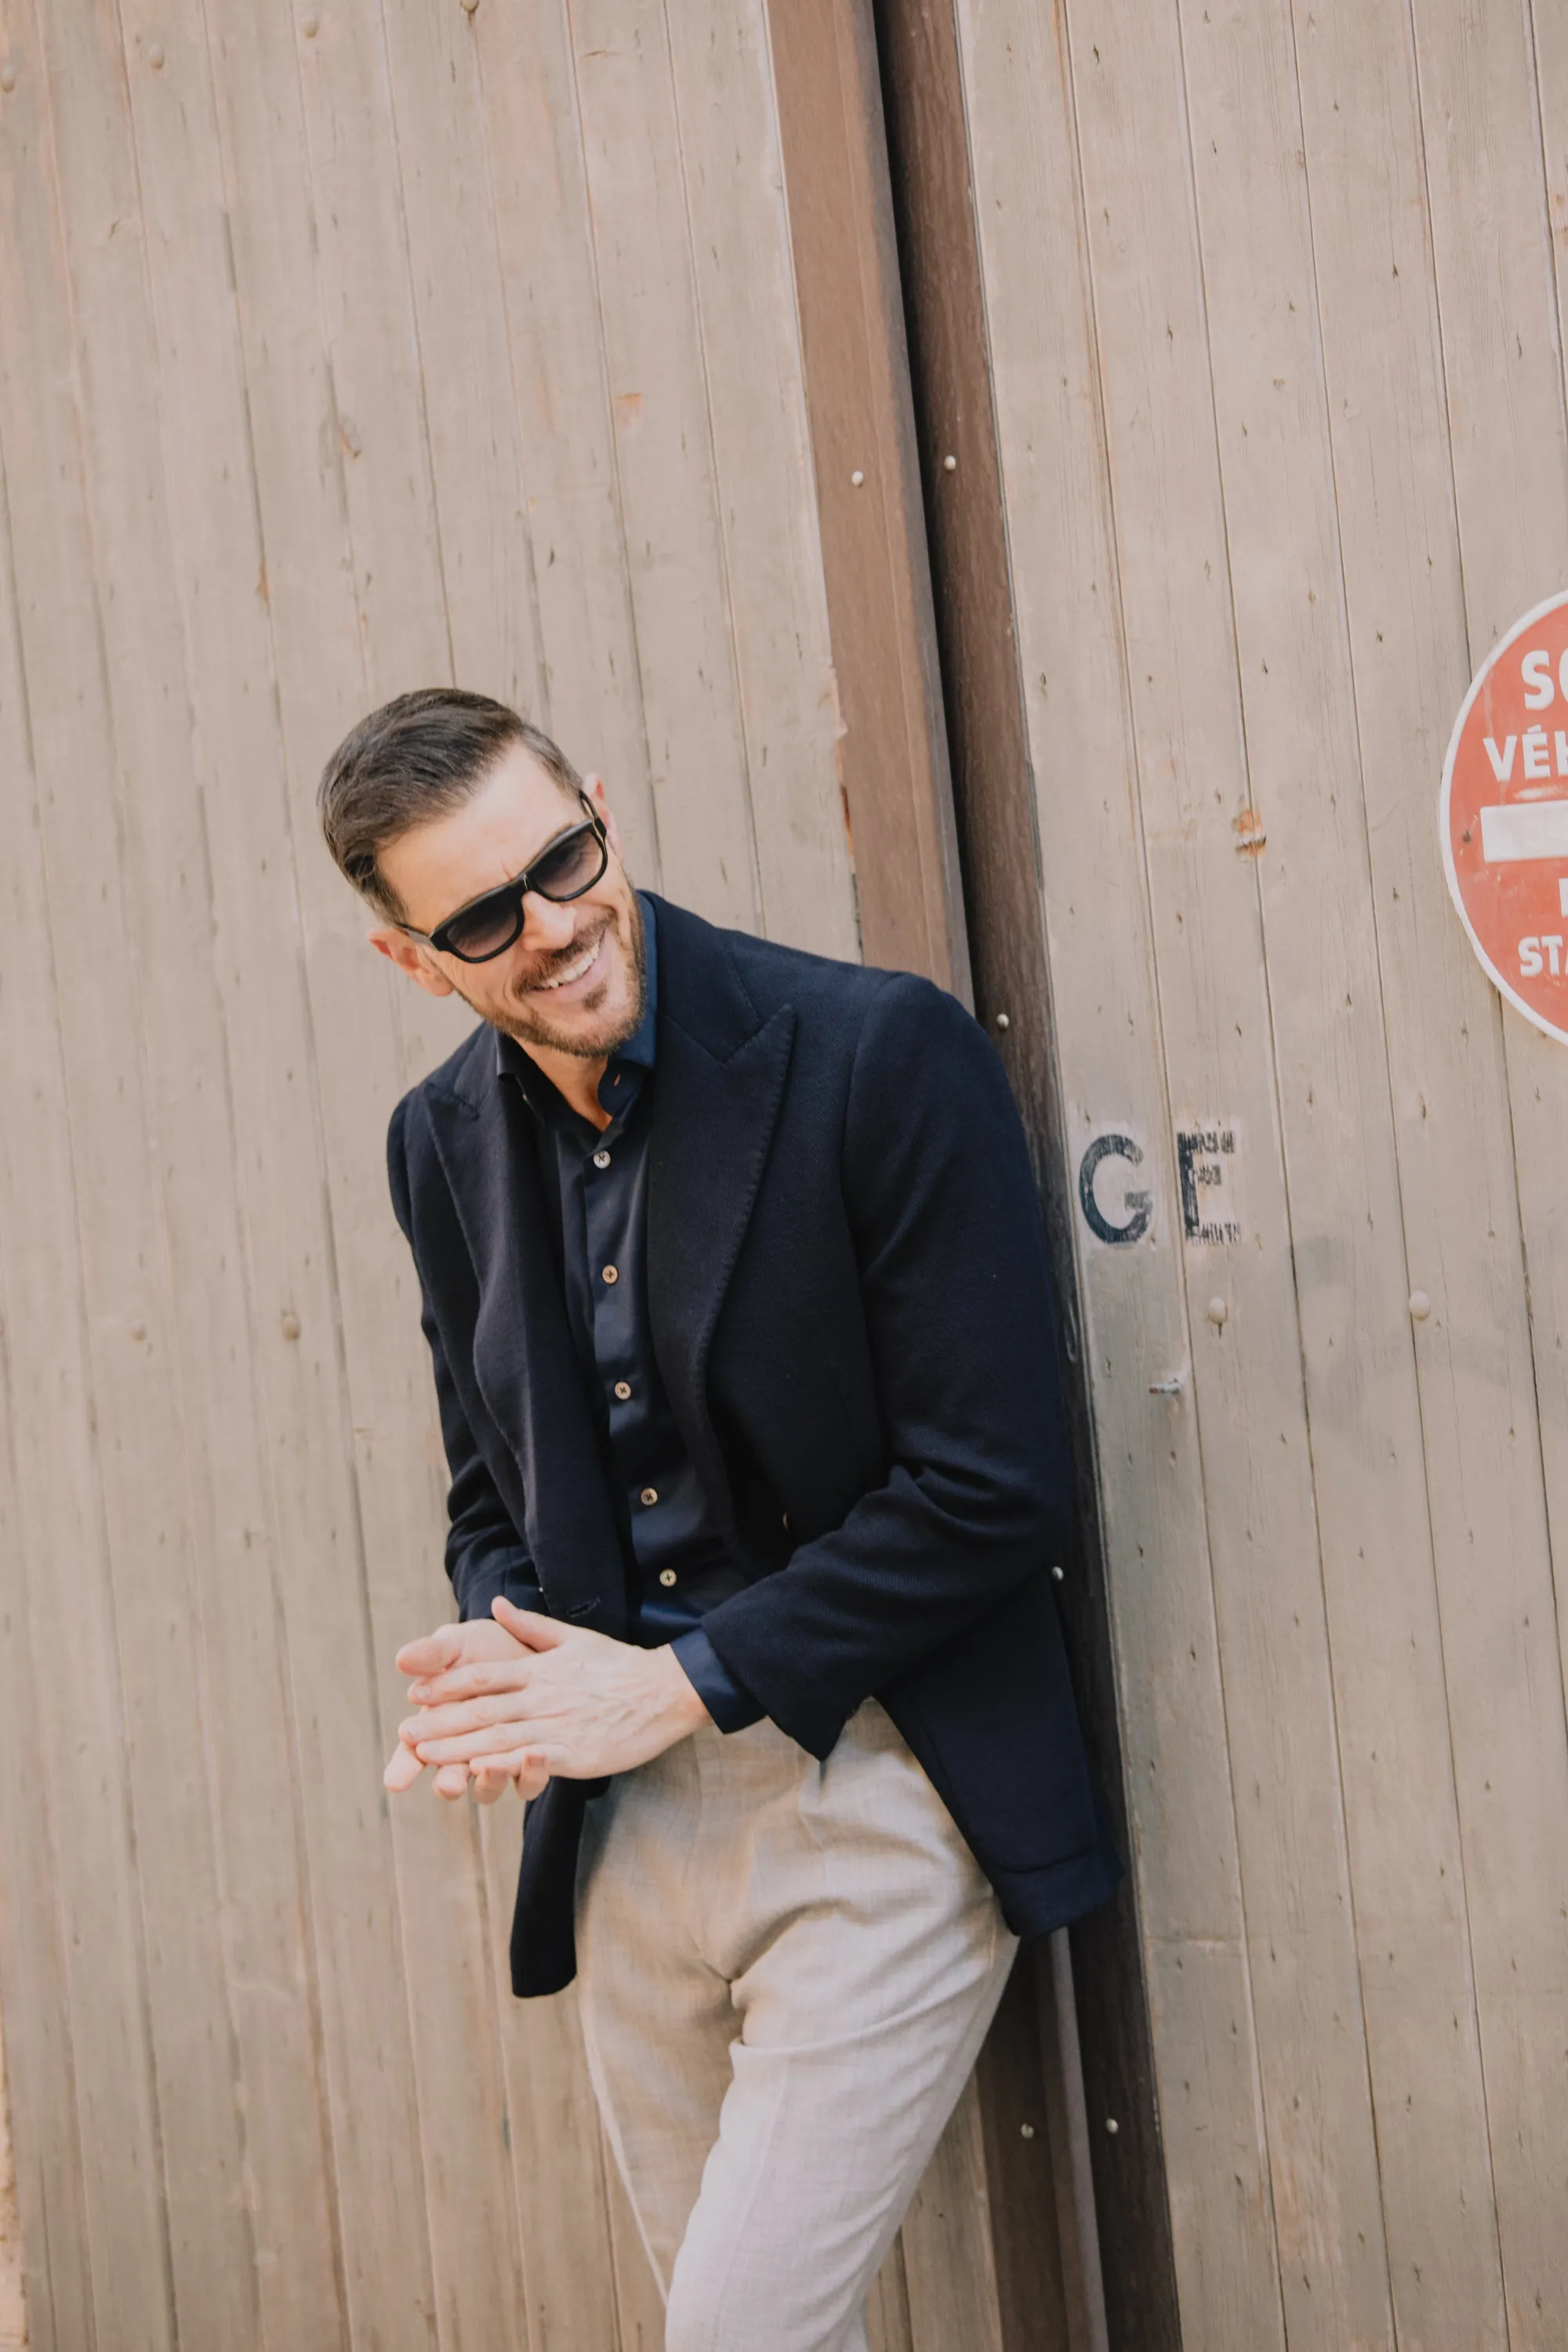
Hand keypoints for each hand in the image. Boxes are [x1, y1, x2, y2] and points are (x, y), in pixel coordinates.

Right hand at [384, 1613, 548, 1805]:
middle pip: (449, 1780)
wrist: (531, 1647)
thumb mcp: (458, 1644)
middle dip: (448, 1783)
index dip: (403, 1769)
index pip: (412, 1755)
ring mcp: (498, 1759)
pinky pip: (529, 1781)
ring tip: (493, 1768)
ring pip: (489, 1787)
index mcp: (437, 1727)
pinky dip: (531, 1775)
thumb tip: (402, 1659)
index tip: (395, 1782)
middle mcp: (465, 1751)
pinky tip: (536, 1756)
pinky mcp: (532, 1761)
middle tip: (449, 1784)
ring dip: (491, 1782)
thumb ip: (434, 1654)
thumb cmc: (485, 1648)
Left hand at [400, 1595, 710, 1783]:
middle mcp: (542, 1696)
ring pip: (498, 1736)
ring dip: (458, 1748)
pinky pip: (531, 1760)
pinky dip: (502, 1766)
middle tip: (404, 1733)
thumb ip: (530, 1626)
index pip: (483, 1677)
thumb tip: (496, 1604)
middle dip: (440, 1722)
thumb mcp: (573, 1637)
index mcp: (539, 1669)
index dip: (446, 1686)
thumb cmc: (619, 1665)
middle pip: (481, 1709)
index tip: (415, 1693)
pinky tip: (477, 1773)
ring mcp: (557, 1725)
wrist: (665, 1690)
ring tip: (424, 1756)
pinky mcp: (574, 1752)